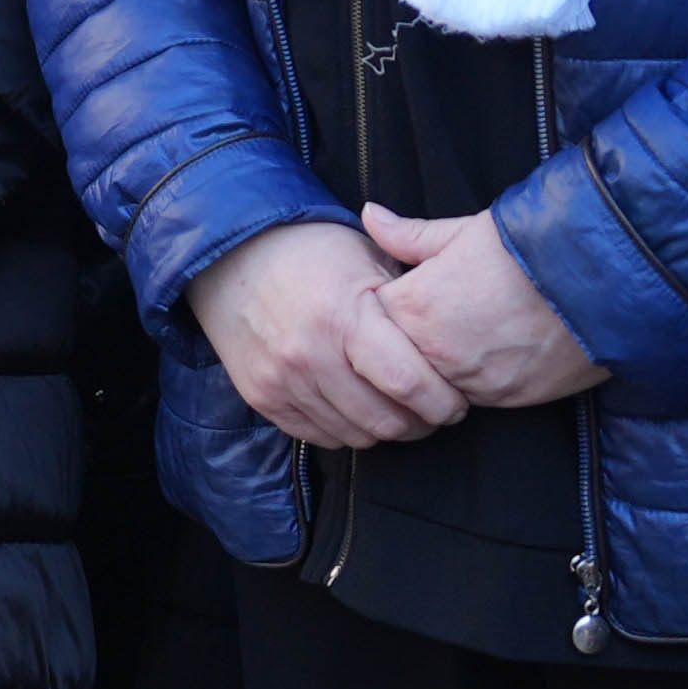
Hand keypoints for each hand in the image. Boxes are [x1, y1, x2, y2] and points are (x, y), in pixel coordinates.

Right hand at [188, 218, 466, 449]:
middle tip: (435, 412)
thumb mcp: (366, 256)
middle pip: (385, 421)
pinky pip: (320, 437)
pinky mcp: (263, 398)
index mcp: (344, 316)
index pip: (408, 383)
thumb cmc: (310, 251)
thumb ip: (409, 300)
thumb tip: (455, 338)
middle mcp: (310, 356)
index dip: (443, 402)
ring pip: (355, 436)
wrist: (230, 256)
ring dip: (385, 430)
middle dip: (422, 424)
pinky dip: (347, 430)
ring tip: (399, 410)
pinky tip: (359, 409)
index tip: (457, 400)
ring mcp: (282, 382)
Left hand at [357, 202, 605, 412]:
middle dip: (404, 346)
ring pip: (433, 386)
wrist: (601, 276)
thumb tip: (368, 215)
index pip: (370, 321)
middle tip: (431, 325)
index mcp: (414, 305)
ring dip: (439, 370)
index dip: (382, 311)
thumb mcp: (464, 231)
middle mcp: (434, 351)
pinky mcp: (506, 399)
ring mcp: (470, 380)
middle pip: (394, 362)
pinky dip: (474, 382)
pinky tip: (491, 355)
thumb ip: (409, 236)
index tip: (400, 299)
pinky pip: (473, 397)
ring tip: (465, 339)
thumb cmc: (530, 244)